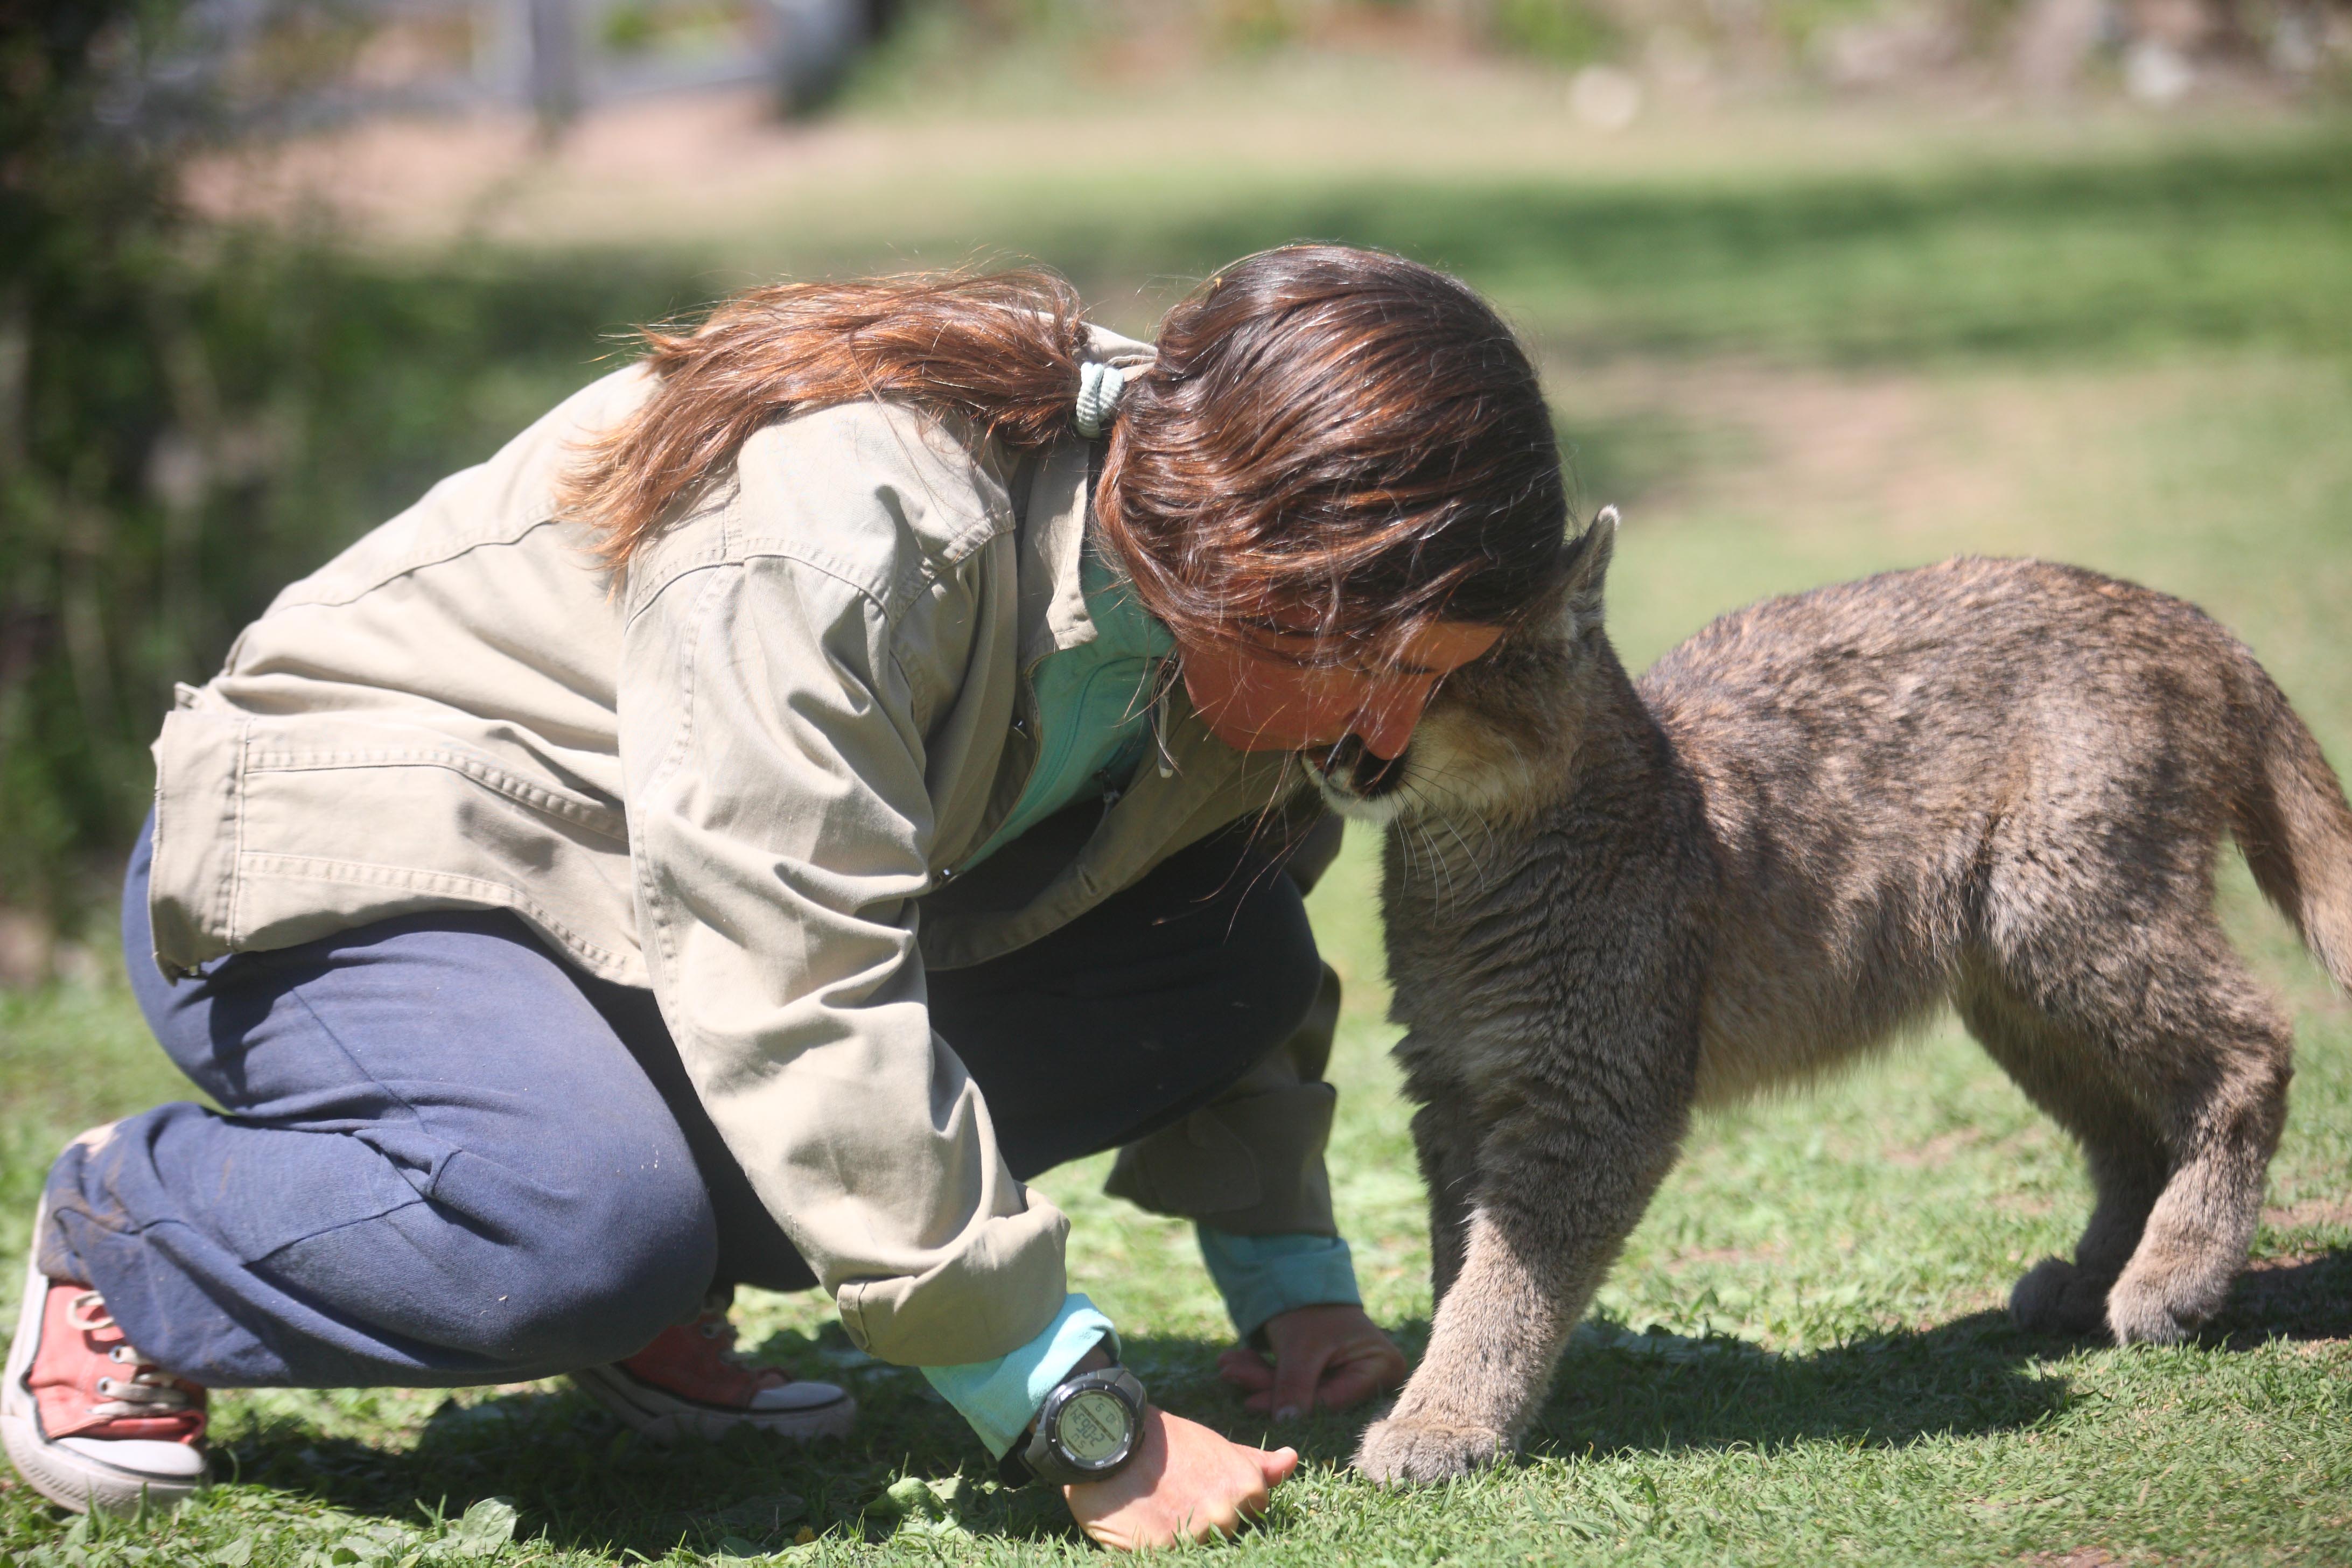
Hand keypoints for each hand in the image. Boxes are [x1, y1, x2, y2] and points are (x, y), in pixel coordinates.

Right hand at [1062, 1405, 1296, 1549]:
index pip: (1253, 1515)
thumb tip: (1292, 1460)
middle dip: (1204, 1522)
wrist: (1110, 1439)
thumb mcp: (1216, 1446)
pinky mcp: (1163, 1550)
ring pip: (1201, 1548)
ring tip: (1160, 1506)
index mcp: (1246, 1488)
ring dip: (1182, 1535)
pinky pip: (1170, 1556)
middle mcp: (1227, 1514)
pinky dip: (1157, 1544)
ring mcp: (1196, 1534)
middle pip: (1227, 1536)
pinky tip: (1145, 1519)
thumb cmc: (1166, 1442)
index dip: (1227, 1503)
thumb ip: (1255, 1463)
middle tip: (1177, 1495)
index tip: (1204, 1488)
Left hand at [1217, 1302, 1407, 1419]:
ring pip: (1299, 1390)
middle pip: (1314, 1396)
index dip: (1293, 1405)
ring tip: (1226, 1365)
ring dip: (1258, 1377)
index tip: (1251, 1402)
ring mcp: (1349, 1373)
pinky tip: (1234, 1362)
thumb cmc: (1314, 1307)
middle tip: (1229, 1375)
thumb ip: (1295, 1386)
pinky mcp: (1328, 1371)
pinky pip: (1295, 1379)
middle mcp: (1371, 1375)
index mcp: (1381, 1368)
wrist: (1307, 1271)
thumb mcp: (1303, 1346)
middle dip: (1267, 1386)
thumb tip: (1285, 1423)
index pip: (1333, 1401)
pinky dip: (1264, 1371)